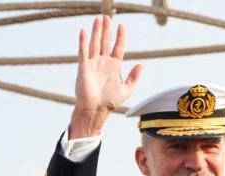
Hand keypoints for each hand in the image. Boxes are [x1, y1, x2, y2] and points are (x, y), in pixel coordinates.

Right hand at [69, 15, 141, 138]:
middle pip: (105, 42)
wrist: (96, 110)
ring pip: (95, 44)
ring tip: (98, 19)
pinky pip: (83, 52)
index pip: (117, 48)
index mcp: (113, 67)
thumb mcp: (127, 89)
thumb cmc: (110, 102)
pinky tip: (84, 31)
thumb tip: (141, 65)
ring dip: (96, 31)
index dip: (120, 37)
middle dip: (106, 30)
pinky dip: (83, 42)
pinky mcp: (83, 68)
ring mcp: (93, 64)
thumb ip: (134, 77)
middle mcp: (103, 63)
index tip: (122, 26)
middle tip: (107, 16)